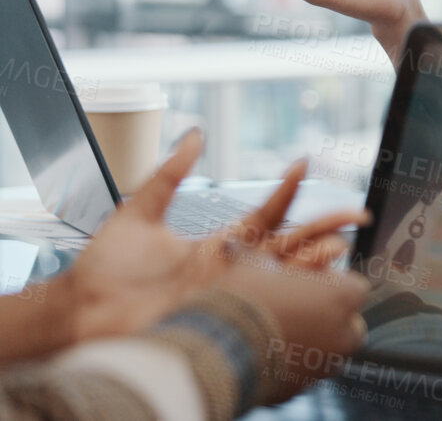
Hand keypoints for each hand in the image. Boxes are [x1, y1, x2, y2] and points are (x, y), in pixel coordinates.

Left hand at [58, 134, 368, 345]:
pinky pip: (262, 301)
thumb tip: (193, 134)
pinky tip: (308, 276)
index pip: (267, 215)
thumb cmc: (103, 269)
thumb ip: (169, 174)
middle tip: (357, 215)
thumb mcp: (138, 210)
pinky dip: (289, 289)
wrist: (80, 309)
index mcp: (218, 246)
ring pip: (285, 275)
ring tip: (339, 244)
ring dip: (315, 260)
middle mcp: (230, 270)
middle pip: (290, 246)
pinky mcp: (217, 312)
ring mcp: (227, 293)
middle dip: (325, 230)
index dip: (287, 189)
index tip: (304, 161)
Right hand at [219, 250, 367, 403]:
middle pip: (347, 321)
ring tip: (278, 330)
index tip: (309, 284)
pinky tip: (266, 352)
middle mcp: (345, 333)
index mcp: (345, 296)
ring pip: (329, 349)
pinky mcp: (303, 387)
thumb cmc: (243, 300)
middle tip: (297, 308)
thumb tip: (237, 242)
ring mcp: (327, 364)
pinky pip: (304, 371)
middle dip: (328, 315)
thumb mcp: (254, 267)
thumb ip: (262, 257)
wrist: (219, 350)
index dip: (331, 283)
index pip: (354, 286)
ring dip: (312, 340)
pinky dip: (291, 362)